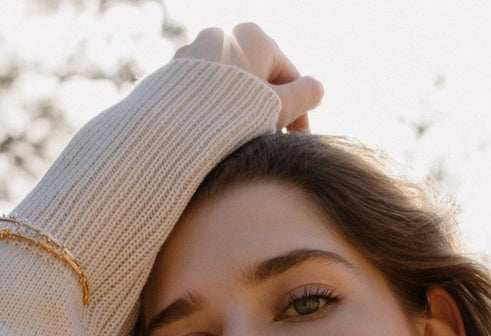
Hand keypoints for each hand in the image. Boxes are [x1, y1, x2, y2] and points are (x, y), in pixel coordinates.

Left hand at [174, 23, 323, 131]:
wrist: (176, 128)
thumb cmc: (233, 117)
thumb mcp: (279, 108)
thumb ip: (305, 96)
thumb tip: (317, 89)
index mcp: (255, 37)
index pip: (289, 77)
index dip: (299, 112)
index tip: (296, 141)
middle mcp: (223, 36)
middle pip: (258, 80)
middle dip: (268, 112)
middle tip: (269, 144)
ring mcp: (195, 53)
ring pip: (231, 88)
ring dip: (243, 113)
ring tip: (242, 144)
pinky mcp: (174, 73)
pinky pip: (206, 94)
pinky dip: (216, 112)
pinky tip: (217, 136)